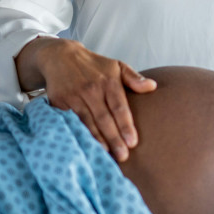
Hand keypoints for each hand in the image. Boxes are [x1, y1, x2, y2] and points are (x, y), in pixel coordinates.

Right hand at [18, 37, 155, 160]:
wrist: (61, 56)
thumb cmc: (95, 65)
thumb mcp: (117, 66)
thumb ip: (134, 78)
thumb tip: (153, 86)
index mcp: (109, 82)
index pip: (120, 107)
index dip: (126, 126)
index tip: (133, 142)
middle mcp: (92, 90)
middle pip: (104, 119)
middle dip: (114, 139)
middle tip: (123, 156)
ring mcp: (75, 96)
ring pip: (88, 123)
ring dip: (97, 140)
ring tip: (107, 156)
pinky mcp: (60, 102)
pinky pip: (71, 122)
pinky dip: (79, 134)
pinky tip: (86, 145)